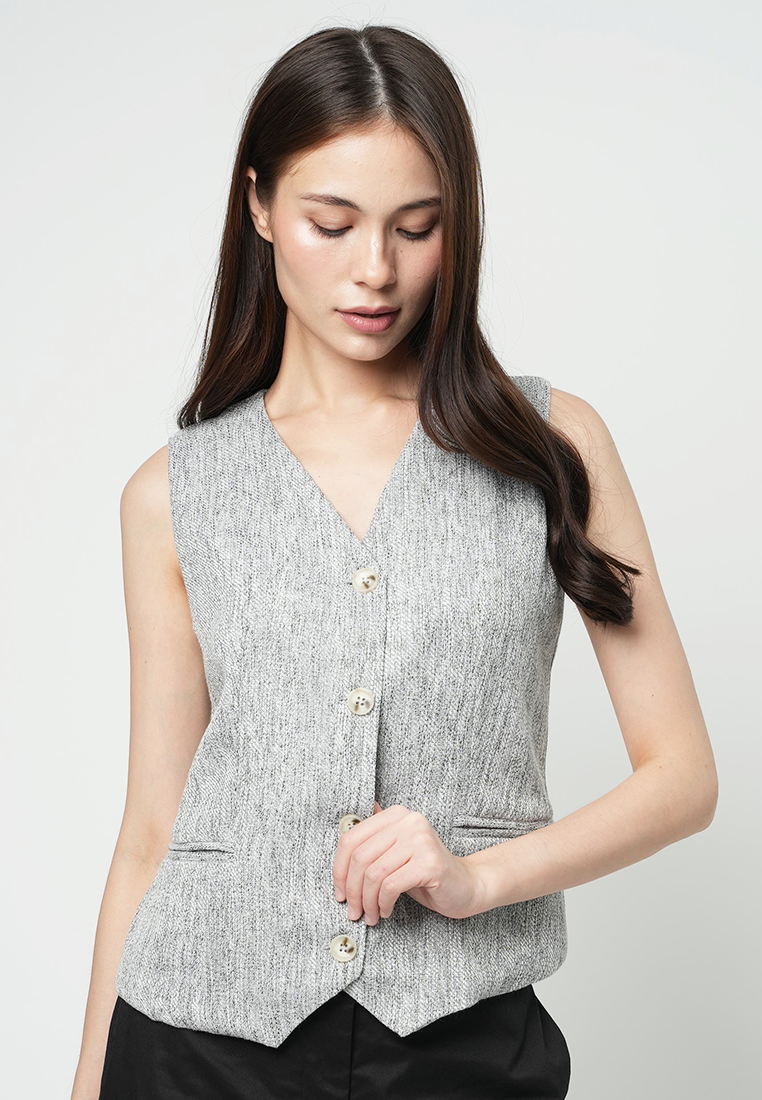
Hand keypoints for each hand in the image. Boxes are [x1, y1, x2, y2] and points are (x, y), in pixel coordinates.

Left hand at [332, 801, 484, 923]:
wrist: (464, 886)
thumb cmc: (423, 872)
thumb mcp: (393, 853)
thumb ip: (372, 840)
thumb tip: (345, 825)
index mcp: (396, 814)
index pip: (352, 838)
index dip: (339, 869)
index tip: (340, 891)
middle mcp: (409, 821)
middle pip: (360, 857)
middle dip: (352, 890)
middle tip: (353, 910)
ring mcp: (420, 840)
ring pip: (374, 874)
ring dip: (367, 901)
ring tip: (370, 914)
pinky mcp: (429, 863)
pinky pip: (391, 885)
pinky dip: (383, 903)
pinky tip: (385, 910)